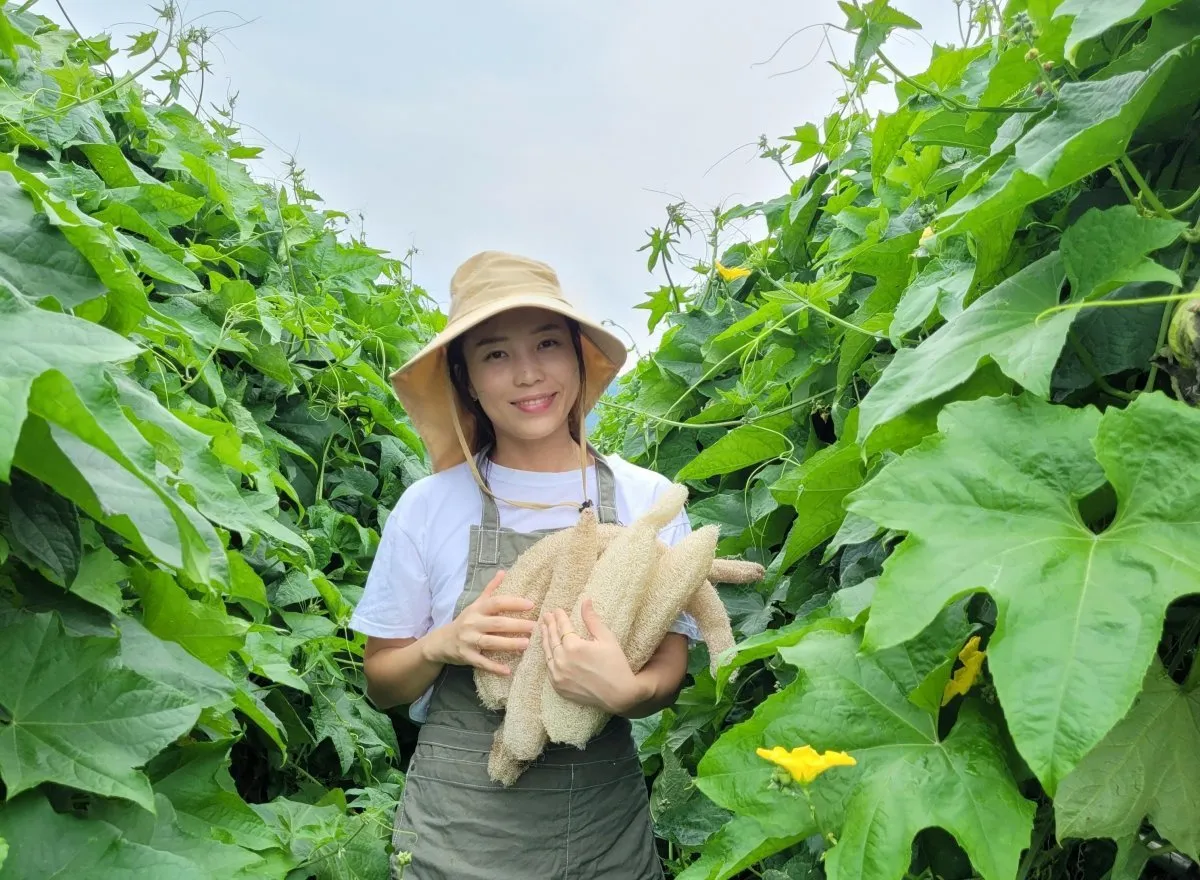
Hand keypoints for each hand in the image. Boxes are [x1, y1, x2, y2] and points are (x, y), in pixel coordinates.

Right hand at [426, 571, 535, 674]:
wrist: (441, 642)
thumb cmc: (465, 621)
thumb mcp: (476, 604)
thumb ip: (490, 589)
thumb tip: (503, 572)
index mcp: (477, 609)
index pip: (496, 603)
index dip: (513, 603)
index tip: (531, 604)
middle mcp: (472, 623)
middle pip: (497, 624)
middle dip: (517, 625)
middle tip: (535, 627)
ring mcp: (469, 640)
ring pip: (491, 642)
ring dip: (509, 644)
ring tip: (526, 644)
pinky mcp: (467, 656)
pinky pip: (482, 662)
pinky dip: (494, 667)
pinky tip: (507, 671)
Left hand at [541, 598, 647, 713]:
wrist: (619, 694)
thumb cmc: (616, 664)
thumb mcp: (606, 638)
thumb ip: (592, 619)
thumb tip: (585, 601)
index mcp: (574, 646)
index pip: (563, 627)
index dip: (560, 617)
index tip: (557, 610)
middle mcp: (562, 660)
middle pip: (552, 638)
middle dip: (549, 625)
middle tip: (546, 616)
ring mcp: (558, 675)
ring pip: (548, 653)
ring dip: (545, 639)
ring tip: (543, 629)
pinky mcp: (558, 686)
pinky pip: (549, 668)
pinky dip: (548, 657)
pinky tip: (548, 650)